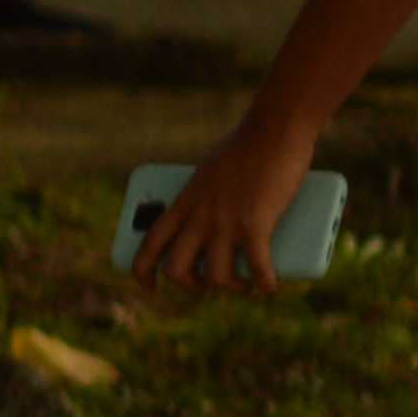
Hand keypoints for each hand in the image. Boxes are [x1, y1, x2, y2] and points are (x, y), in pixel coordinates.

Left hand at [135, 132, 315, 296]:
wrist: (274, 128)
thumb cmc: (247, 144)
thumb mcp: (210, 171)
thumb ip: (207, 191)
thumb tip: (219, 205)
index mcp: (182, 204)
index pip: (149, 245)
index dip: (143, 272)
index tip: (151, 287)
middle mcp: (197, 217)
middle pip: (177, 270)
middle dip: (191, 286)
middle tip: (209, 284)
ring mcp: (224, 223)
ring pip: (215, 277)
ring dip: (231, 288)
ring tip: (246, 285)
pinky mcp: (255, 224)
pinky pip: (256, 267)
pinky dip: (264, 284)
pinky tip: (271, 288)